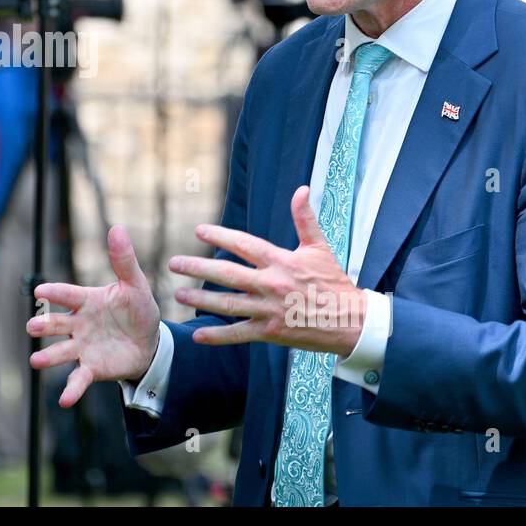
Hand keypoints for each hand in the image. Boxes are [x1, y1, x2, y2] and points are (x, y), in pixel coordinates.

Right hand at [26, 224, 160, 407]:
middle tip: (32, 326)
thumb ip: (124, 261)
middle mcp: (79, 324)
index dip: (55, 293)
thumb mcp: (135, 285)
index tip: (39, 291)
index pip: (68, 295)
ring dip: (48, 356)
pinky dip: (71, 389)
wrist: (149, 343)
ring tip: (35, 361)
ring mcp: (83, 347)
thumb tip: (117, 227)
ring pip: (61, 351)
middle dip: (43, 325)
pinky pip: (78, 378)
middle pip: (57, 324)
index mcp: (87, 301)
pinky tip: (64, 401)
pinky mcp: (92, 368)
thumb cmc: (138, 310)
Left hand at [169, 186, 365, 355]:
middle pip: (227, 274)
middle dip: (198, 268)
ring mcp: (269, 309)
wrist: (351, 321)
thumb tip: (301, 189)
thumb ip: (305, 218)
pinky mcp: (271, 332)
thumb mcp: (319, 248)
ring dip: (201, 299)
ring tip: (179, 294)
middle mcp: (272, 284)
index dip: (220, 237)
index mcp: (282, 261)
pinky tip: (197, 335)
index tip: (199, 231)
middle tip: (174, 264)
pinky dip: (218, 336)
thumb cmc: (334, 282)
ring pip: (228, 304)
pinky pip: (239, 334)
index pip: (244, 245)